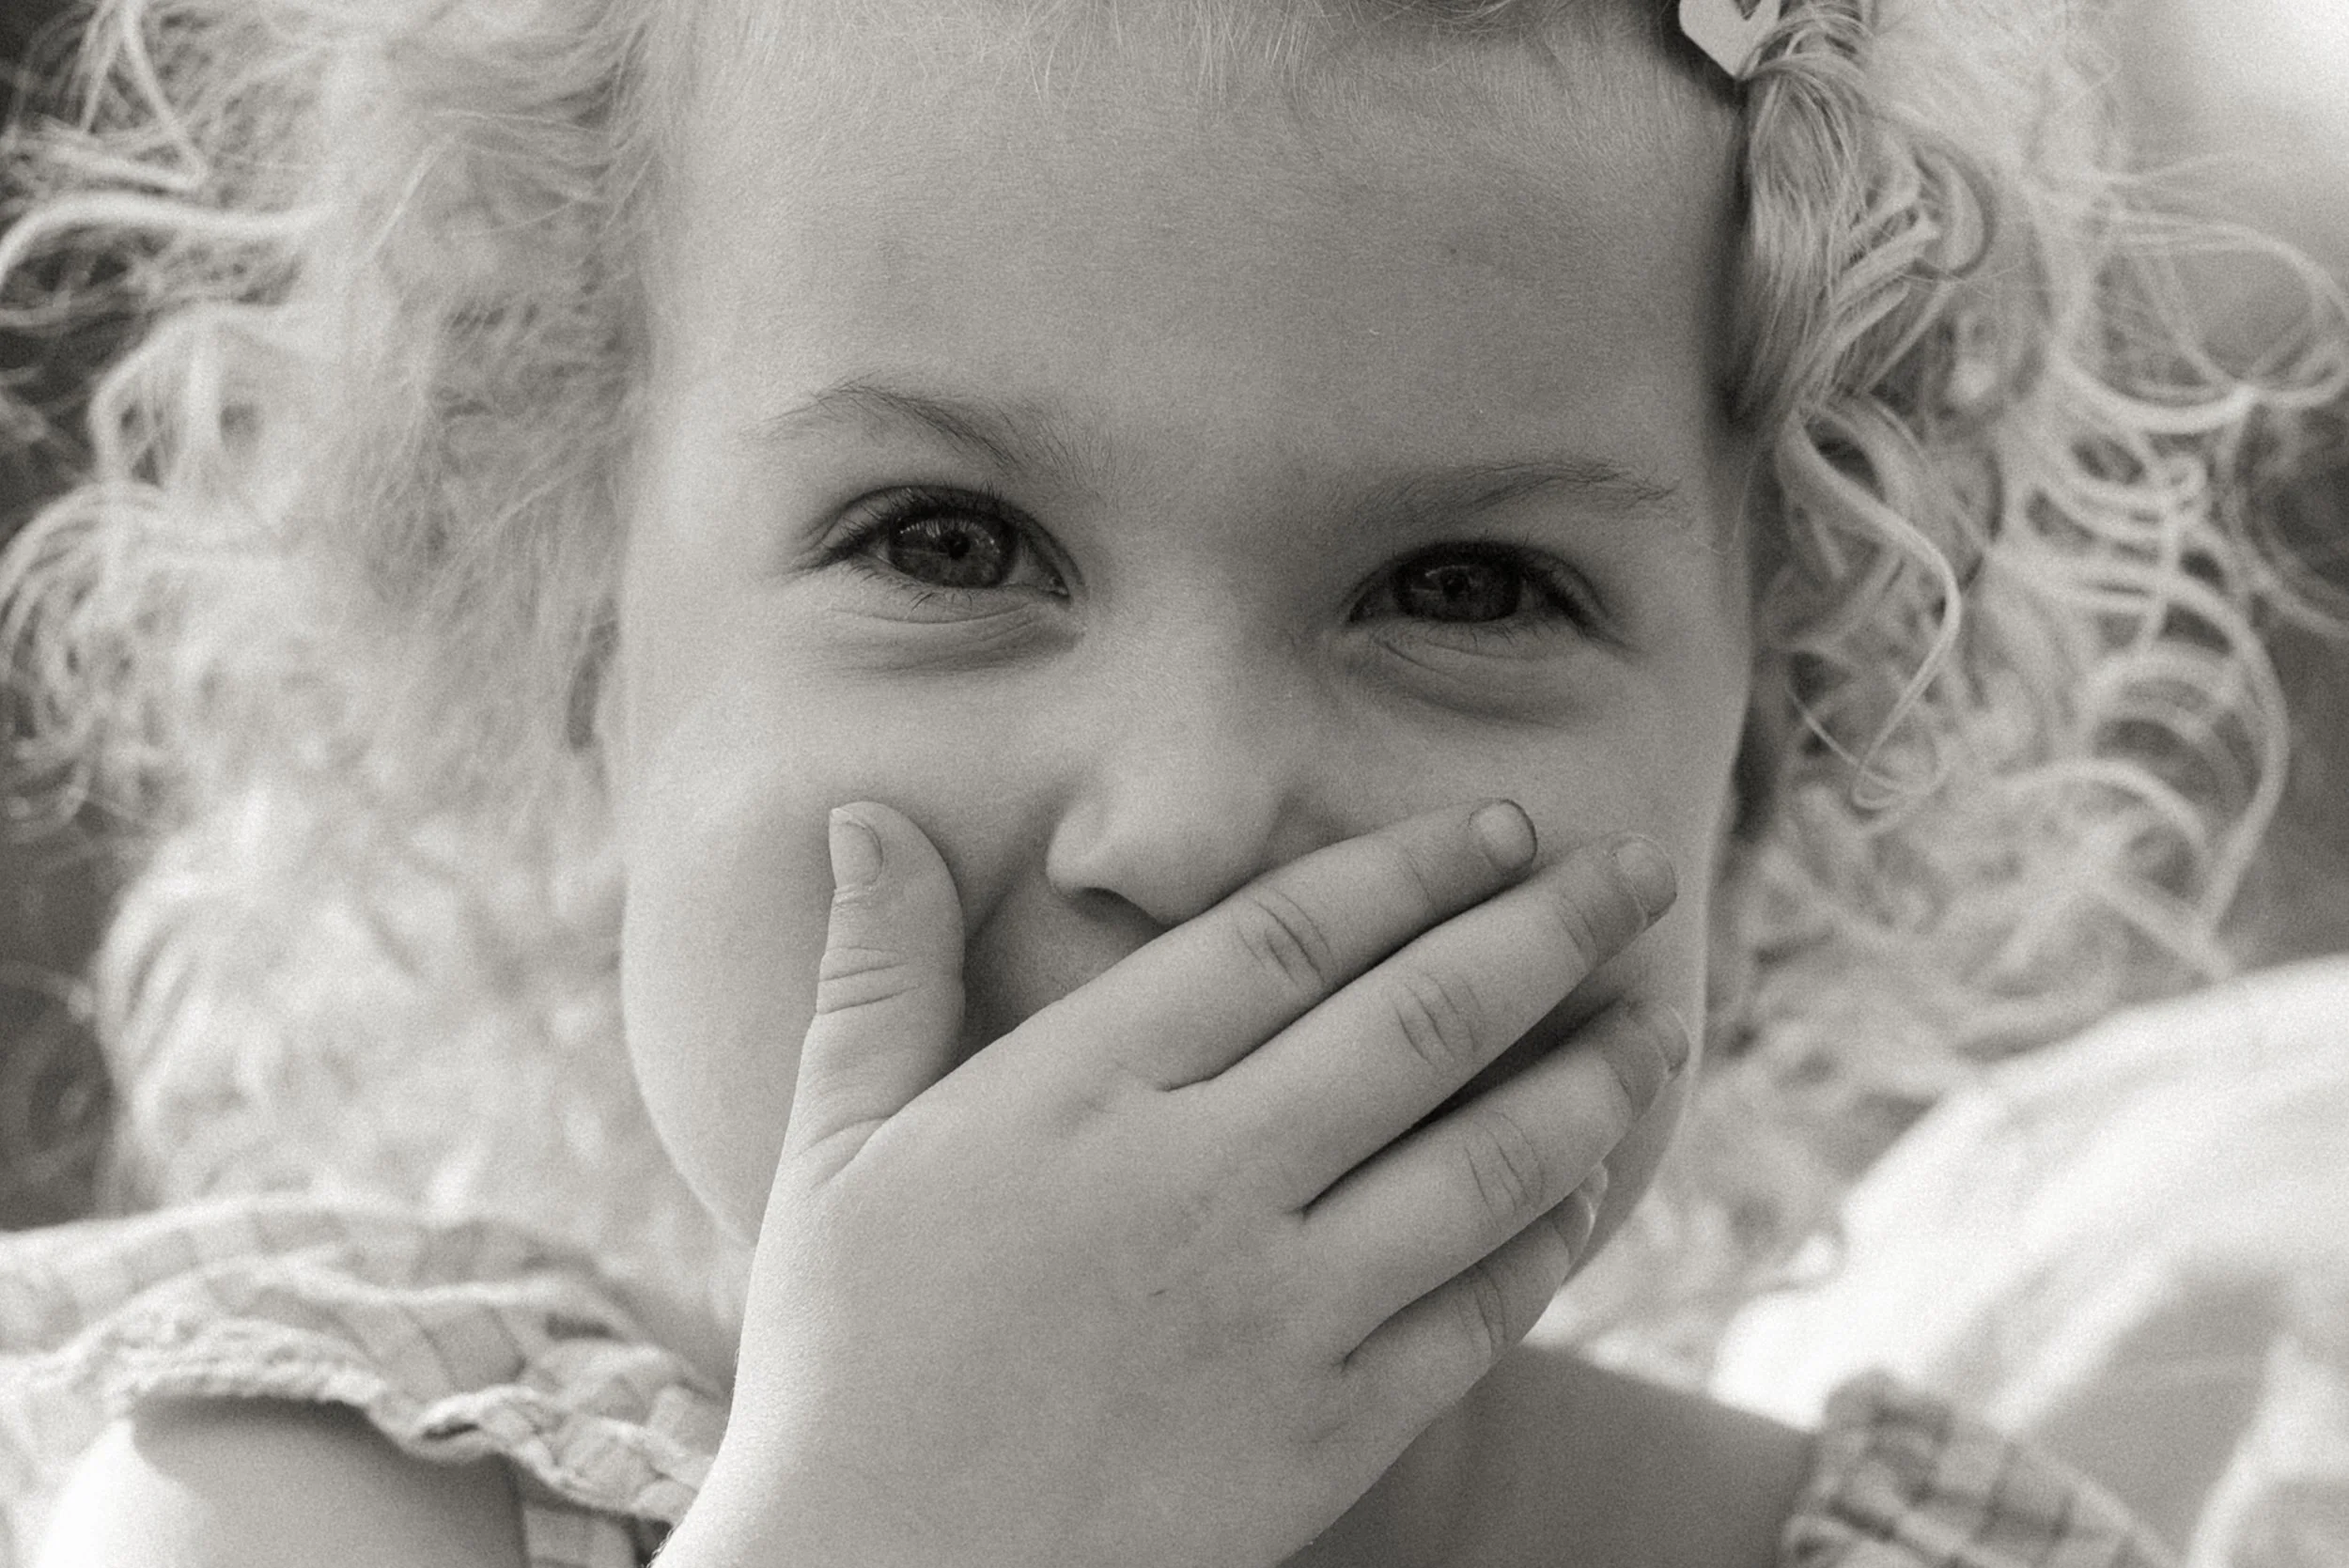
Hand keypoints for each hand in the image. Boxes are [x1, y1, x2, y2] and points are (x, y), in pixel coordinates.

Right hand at [667, 800, 1685, 1567]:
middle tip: (1635, 872)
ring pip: (1485, 1162)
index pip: (1289, 938)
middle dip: (1547, 930)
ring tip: (1655, 1020)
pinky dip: (1553, 1238)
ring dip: (1590, 1078)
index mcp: (1081, 1094)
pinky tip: (1593, 1188)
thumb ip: (876, 974)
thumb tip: (865, 811)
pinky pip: (1480, 1311)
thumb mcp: (835, 1149)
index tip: (1500, 824)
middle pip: (1420, 1022)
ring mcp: (1278, 1312)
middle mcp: (1201, 1183)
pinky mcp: (1329, 1431)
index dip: (1413, 867)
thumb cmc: (850, 1360)